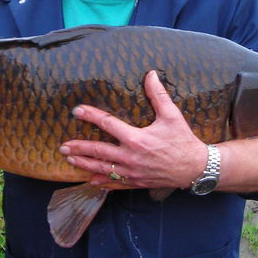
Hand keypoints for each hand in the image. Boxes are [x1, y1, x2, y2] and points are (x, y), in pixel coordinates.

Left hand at [59, 70, 207, 188]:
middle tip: (63, 145)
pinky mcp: (136, 182)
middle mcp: (131, 157)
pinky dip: (101, 182)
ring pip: (102, 169)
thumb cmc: (183, 140)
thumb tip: (150, 74)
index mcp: (137, 139)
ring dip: (84, 164)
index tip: (77, 110)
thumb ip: (158, 95)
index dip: (91, 115)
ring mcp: (132, 172)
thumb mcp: (172, 115)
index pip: (108, 124)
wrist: (194, 168)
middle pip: (98, 151)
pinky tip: (90, 180)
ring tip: (69, 159)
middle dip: (79, 148)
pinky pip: (115, 183)